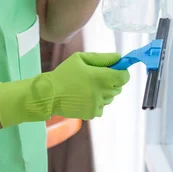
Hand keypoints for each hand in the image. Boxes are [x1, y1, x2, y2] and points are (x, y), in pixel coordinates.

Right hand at [0, 52, 129, 126]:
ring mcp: (97, 104)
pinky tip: (83, 96)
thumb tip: (119, 58)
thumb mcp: (80, 58)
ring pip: (110, 97)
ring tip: (87, 87)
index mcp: (100, 77)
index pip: (124, 76)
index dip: (122, 72)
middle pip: (118, 87)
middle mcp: (101, 92)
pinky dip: (96, 102)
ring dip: (104, 92)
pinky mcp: (92, 113)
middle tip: (98, 77)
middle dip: (112, 81)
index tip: (116, 69)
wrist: (48, 94)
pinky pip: (101, 106)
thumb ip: (102, 58)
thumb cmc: (64, 73)